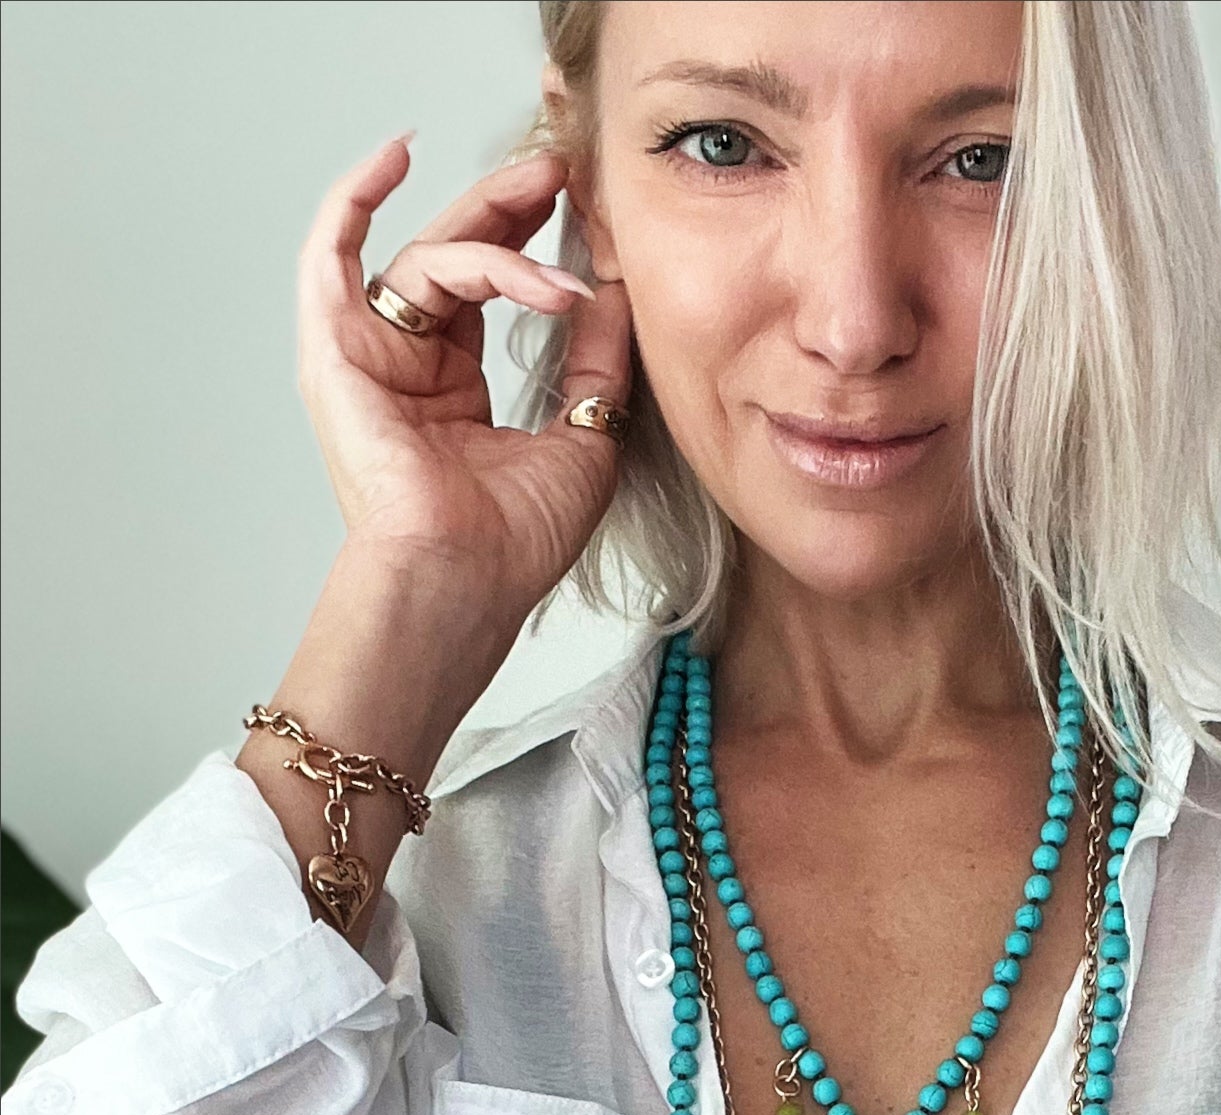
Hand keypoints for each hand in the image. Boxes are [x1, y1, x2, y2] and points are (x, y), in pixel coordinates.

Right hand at [296, 133, 632, 635]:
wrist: (465, 578)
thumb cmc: (514, 541)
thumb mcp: (584, 435)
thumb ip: (596, 362)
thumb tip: (614, 293)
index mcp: (455, 390)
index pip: (491, 292)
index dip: (536, 246)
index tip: (585, 212)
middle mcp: (408, 366)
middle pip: (457, 258)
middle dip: (511, 207)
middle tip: (562, 170)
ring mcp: (368, 356)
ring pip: (428, 260)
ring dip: (495, 240)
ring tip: (552, 232)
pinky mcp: (336, 351)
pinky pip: (332, 254)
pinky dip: (355, 199)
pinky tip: (398, 154)